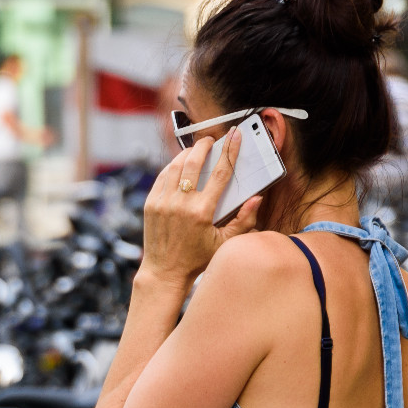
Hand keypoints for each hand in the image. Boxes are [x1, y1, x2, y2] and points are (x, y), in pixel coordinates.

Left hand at [139, 128, 262, 289]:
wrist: (164, 272)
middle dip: (204, 145)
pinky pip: (161, 177)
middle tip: (211, 139)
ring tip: (196, 149)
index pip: (220, 173)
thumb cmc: (197, 259)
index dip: (229, 151)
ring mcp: (162, 203)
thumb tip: (257, 198)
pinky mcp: (150, 204)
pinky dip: (172, 166)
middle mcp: (180, 204)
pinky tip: (179, 164)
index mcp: (202, 212)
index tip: (235, 135)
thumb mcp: (225, 243)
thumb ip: (244, 220)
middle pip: (194, 162)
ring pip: (175, 166)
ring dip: (187, 153)